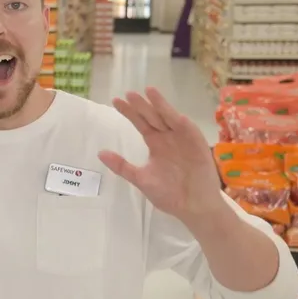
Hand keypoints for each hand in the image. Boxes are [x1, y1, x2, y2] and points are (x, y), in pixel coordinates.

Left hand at [100, 87, 225, 224]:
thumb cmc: (169, 194)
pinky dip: (180, 121)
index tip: (116, 101)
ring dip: (160, 105)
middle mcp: (168, 137)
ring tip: (149, 91)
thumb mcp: (141, 179)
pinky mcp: (197, 144)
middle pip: (153, 116)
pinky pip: (188, 130)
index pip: (141, 123)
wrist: (193, 206)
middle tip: (129, 94)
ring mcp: (183, 138)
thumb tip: (100, 153)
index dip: (129, 112)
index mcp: (156, 144)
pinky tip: (172, 113)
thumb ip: (122, 166)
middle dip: (141, 106)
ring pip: (169, 118)